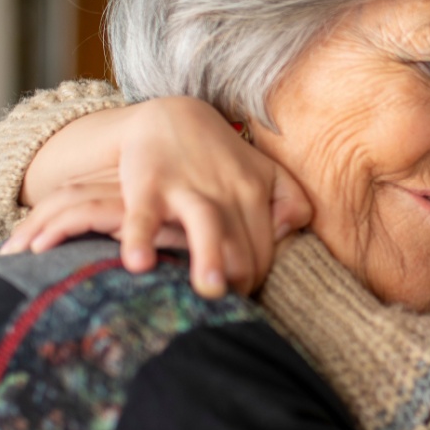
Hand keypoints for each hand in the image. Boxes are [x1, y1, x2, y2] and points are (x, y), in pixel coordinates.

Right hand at [3, 97, 311, 297]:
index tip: (241, 298)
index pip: (264, 252)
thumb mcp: (265, 171)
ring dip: (209, 257)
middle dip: (240, 282)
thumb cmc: (221, 158)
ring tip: (210, 291)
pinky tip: (138, 265)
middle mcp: (226, 192)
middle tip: (227, 312)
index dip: (255, 281)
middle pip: (242, 248)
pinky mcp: (147, 186)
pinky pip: (143, 217)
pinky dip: (139, 239)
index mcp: (256, 193)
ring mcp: (187, 189)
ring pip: (207, 225)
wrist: (168, 117)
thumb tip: (289, 235)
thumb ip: (291, 201)